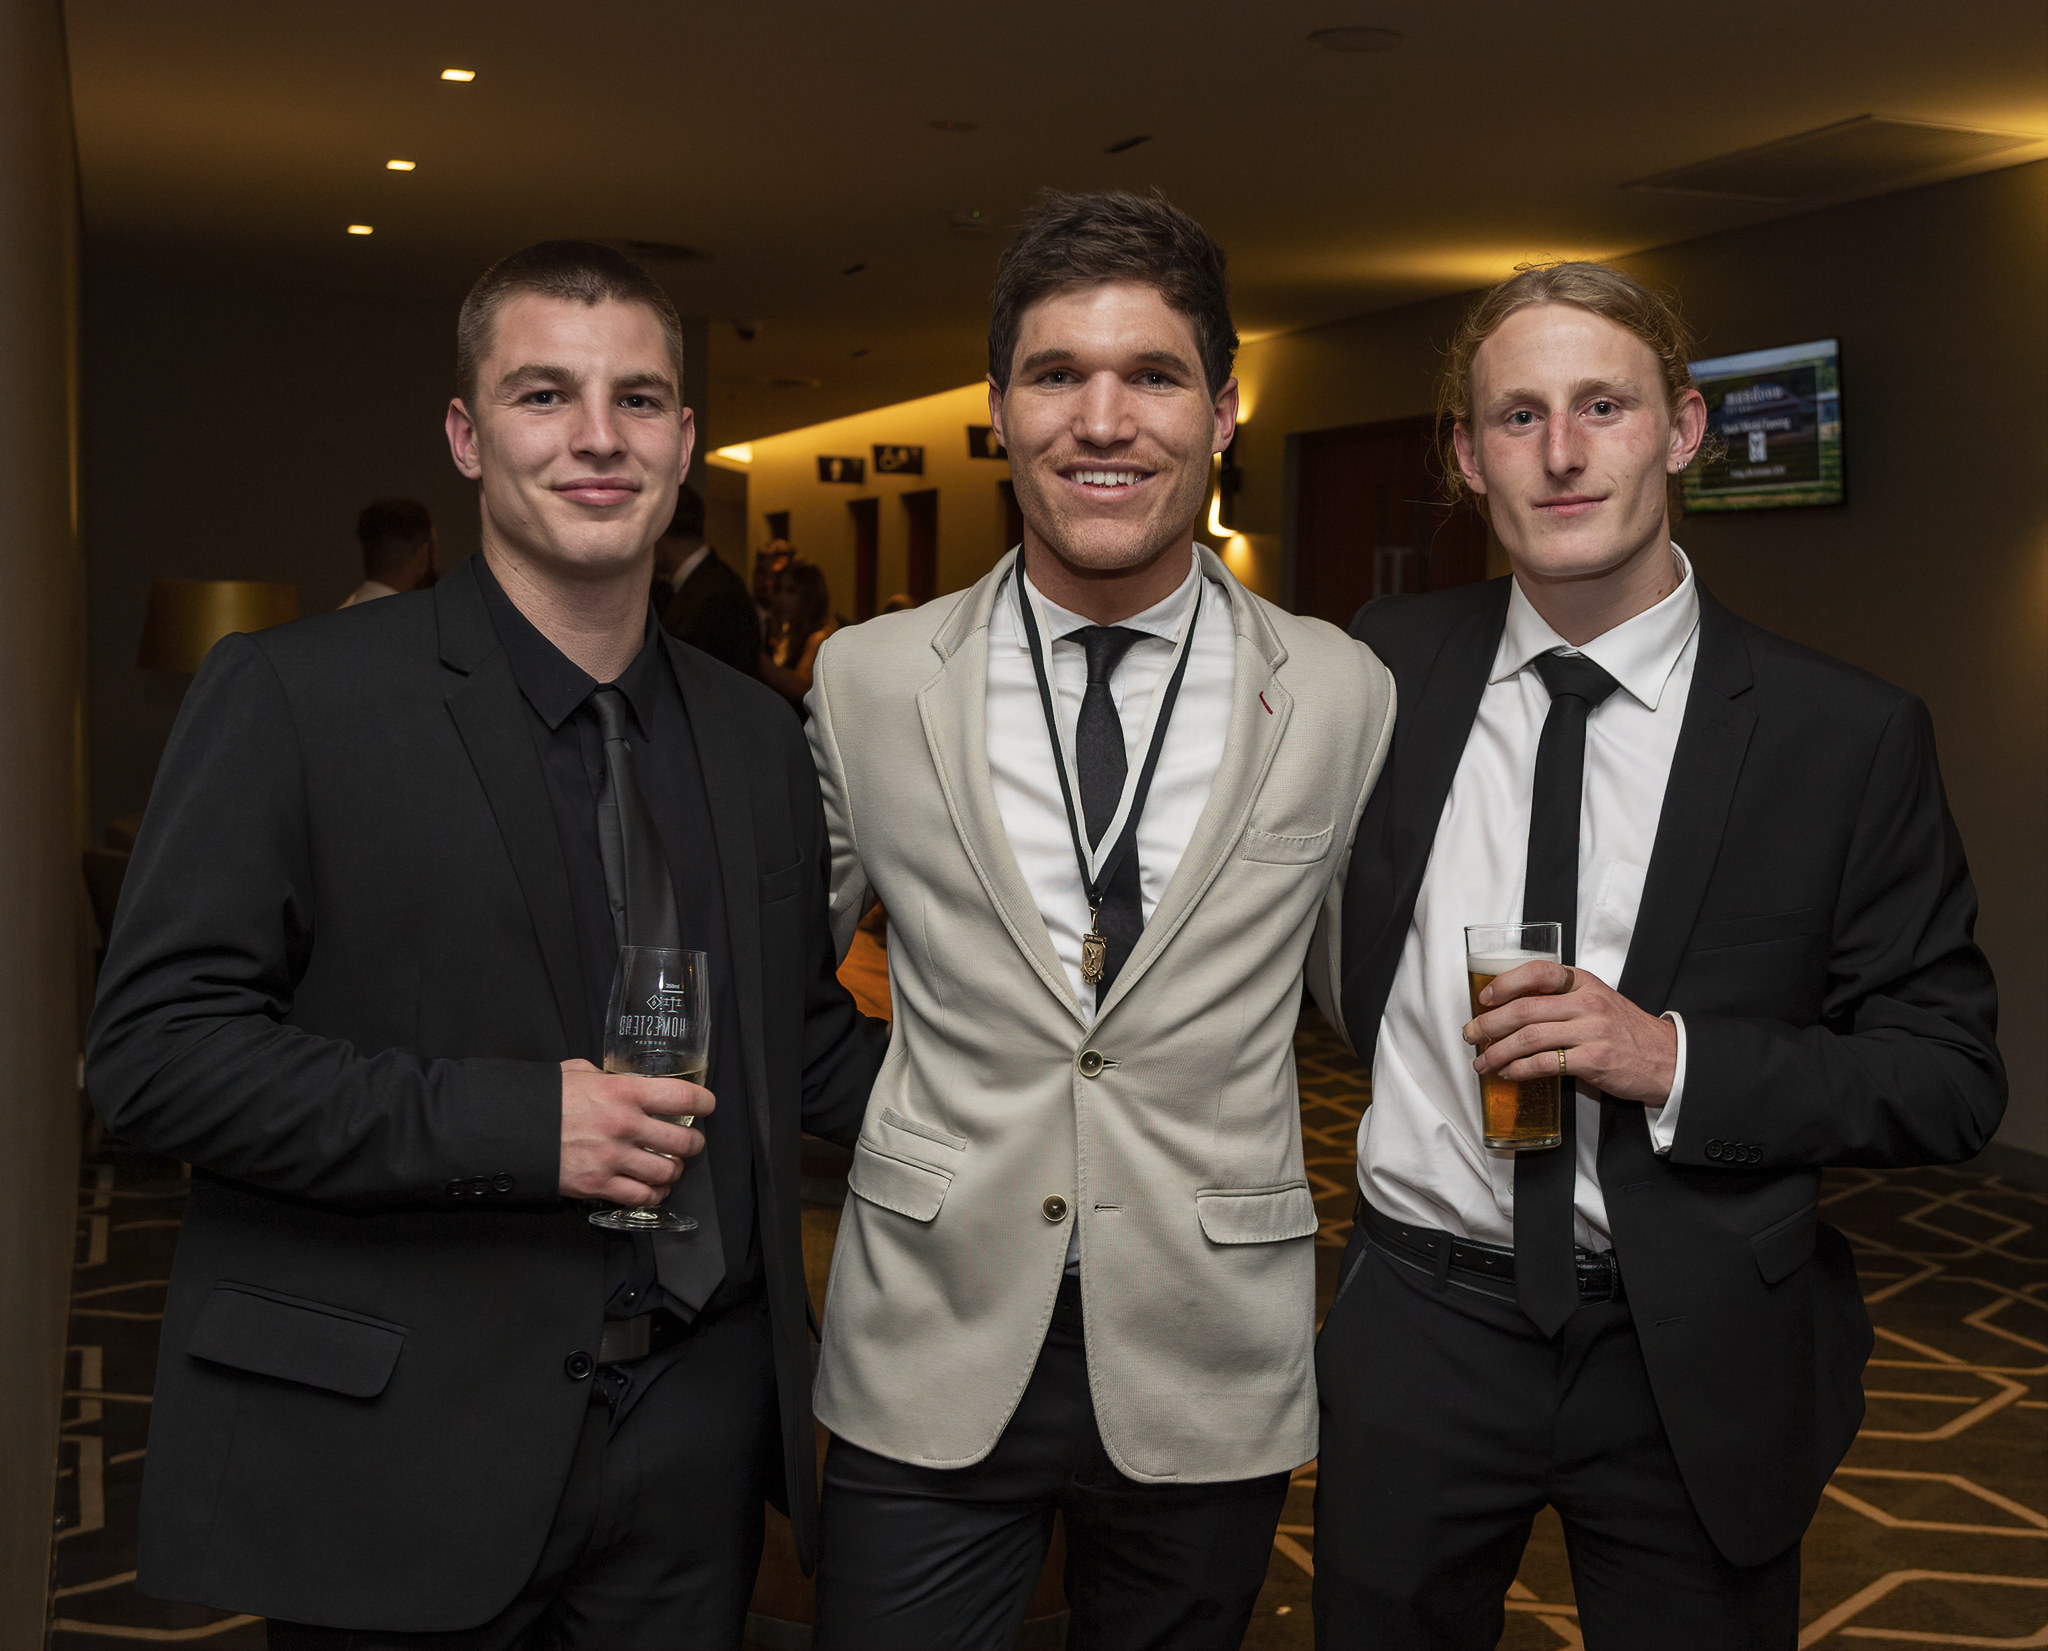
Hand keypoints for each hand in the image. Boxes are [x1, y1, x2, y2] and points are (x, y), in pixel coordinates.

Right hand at [557, 1058, 713, 1203]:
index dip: (704, 1103)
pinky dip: (654, 1194)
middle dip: (693, 1144)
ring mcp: (613, 1158)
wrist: (510, 1128)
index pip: (684, 1097)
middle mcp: (625, 1125)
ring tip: (669, 1166)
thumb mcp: (579, 1073)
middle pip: (683, 1142)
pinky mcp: (599, 1185)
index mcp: (624, 1091)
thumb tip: (619, 1079)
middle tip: (689, 1143)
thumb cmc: (544, 1097)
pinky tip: (653, 1188)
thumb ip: (607, 1078)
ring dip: (673, 1171)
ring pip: (667, 1172)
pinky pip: (642, 1196)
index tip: (707, 1106)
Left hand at [1463, 962, 1675, 1105]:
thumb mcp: (1596, 1002)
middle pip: (1524, 1009)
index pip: (1537, 972)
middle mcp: (1587, 1002)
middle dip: (1489, 1024)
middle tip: (1470, 1035)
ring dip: (1498, 1052)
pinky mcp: (1594, 1060)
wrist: (1667, 1058)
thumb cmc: (1625, 1031)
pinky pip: (1545, 1063)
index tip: (1485, 998)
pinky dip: (1520, 1070)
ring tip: (1483, 1061)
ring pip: (1529, 1038)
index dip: (1506, 983)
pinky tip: (1509, 1073)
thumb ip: (1561, 1000)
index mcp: (1584, 983)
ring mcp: (1591, 1031)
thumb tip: (1512, 1009)